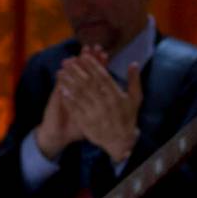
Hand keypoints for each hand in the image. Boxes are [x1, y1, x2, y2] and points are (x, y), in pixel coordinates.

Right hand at [33, 46, 108, 158]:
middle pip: (84, 71)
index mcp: (88, 93)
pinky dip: (60, 80)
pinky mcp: (57, 100)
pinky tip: (61, 72)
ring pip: (71, 76)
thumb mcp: (94, 116)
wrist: (59, 135)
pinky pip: (59, 89)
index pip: (97, 75)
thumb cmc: (78, 127)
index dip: (100, 64)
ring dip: (74, 66)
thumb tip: (119, 98)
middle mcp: (77, 90)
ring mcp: (66, 93)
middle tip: (91, 47)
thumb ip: (104, 106)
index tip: (105, 53)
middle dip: (87, 60)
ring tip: (76, 55)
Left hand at [57, 46, 142, 161]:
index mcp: (116, 95)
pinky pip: (76, 109)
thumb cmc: (128, 118)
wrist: (120, 141)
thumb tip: (134, 63)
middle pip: (88, 84)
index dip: (92, 65)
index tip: (84, 56)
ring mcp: (94, 113)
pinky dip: (69, 99)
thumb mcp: (136, 99)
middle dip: (76, 71)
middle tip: (67, 60)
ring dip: (69, 82)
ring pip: (80, 95)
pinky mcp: (86, 123)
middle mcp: (105, 103)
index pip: (102, 77)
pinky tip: (62, 90)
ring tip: (61, 72)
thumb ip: (134, 80)